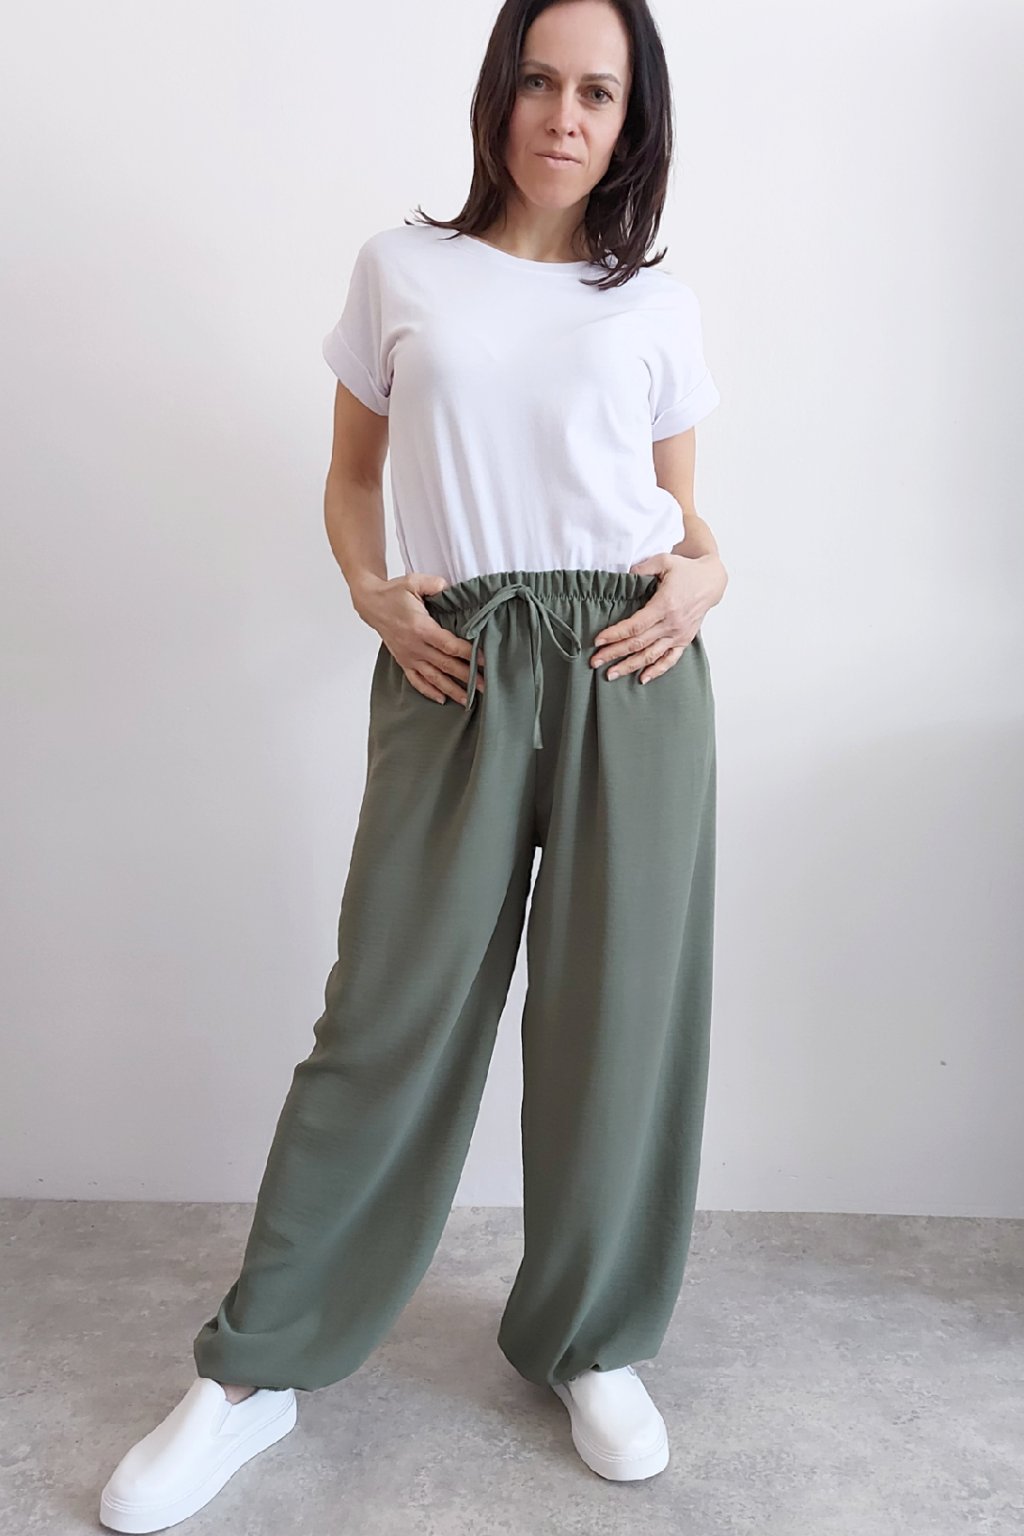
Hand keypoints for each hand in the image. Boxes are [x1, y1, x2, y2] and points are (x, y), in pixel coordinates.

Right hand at [354, 573, 485, 705]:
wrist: (370, 604)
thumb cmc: (393, 593)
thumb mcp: (414, 582)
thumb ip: (435, 585)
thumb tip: (451, 589)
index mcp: (421, 628)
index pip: (449, 645)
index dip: (469, 654)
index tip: (484, 661)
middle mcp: (415, 646)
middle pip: (446, 666)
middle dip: (467, 678)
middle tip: (485, 687)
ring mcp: (409, 656)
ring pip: (433, 678)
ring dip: (452, 690)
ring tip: (468, 701)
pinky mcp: (403, 661)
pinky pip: (416, 680)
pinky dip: (429, 691)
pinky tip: (442, 699)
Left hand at [591, 552, 725, 683]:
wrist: (711, 581)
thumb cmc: (686, 571)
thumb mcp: (664, 561)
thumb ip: (642, 568)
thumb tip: (622, 575)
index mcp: (665, 605)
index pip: (635, 626)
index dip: (615, 634)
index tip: (598, 641)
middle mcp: (672, 624)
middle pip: (638, 644)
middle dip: (614, 654)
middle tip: (595, 662)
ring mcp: (679, 634)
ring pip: (650, 655)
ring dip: (629, 666)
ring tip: (611, 674)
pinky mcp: (684, 640)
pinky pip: (670, 659)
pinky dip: (656, 670)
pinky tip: (642, 679)